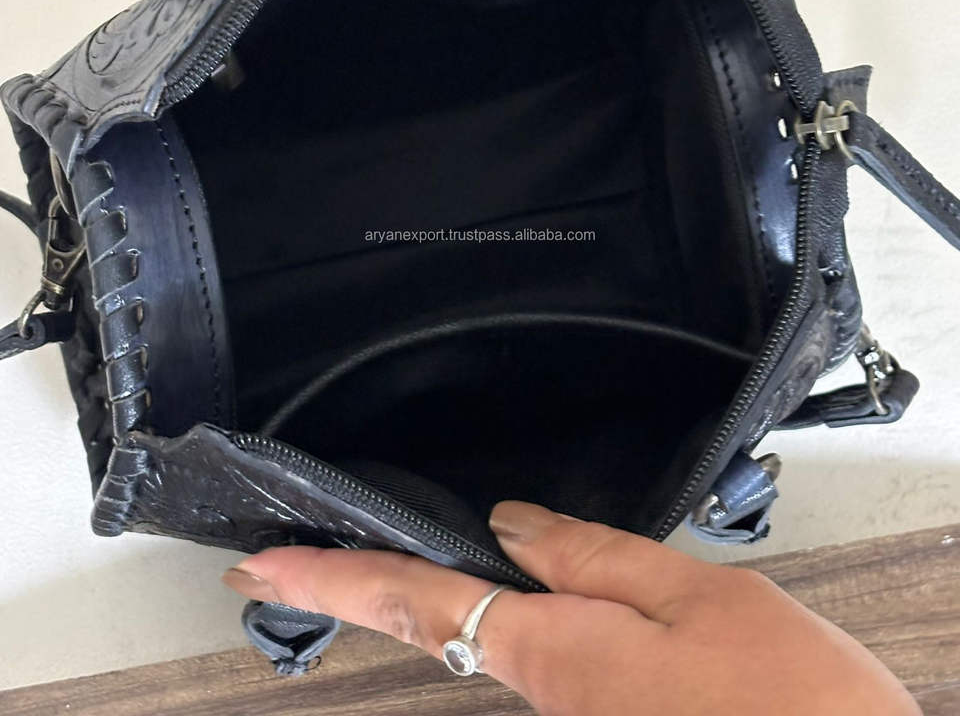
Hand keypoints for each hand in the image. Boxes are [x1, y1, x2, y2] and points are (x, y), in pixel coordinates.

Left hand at [222, 501, 919, 714]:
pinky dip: (477, 607)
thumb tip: (508, 524)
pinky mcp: (599, 711)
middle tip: (287, 561)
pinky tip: (481, 581)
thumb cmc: (786, 698)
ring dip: (409, 594)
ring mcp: (569, 708)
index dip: (331, 580)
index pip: (412, 600)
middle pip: (425, 622)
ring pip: (470, 634)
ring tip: (361, 557)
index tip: (263, 567)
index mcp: (552, 649)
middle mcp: (542, 687)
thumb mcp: (692, 598)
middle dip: (350, 588)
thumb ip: (590, 557)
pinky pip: (518, 646)